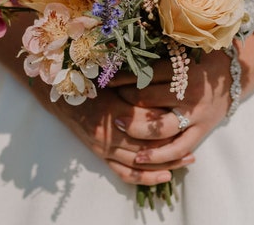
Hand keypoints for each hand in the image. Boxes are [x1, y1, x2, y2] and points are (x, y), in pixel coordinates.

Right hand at [45, 84, 195, 185]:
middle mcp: (108, 133)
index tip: (188, 116)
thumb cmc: (86, 78)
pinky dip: (145, 178)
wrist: (58, 91)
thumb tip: (166, 85)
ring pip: (140, 162)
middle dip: (173, 147)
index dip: (169, 121)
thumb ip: (136, 83)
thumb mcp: (112, 76)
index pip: (148, 122)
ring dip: (165, 164)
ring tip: (188, 160)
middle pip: (148, 146)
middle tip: (195, 143)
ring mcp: (103, 147)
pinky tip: (165, 176)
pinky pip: (124, 173)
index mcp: (113, 109)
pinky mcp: (100, 155)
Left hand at [111, 49, 231, 168]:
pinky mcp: (201, 131)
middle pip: (148, 99)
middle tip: (108, 98)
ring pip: (161, 128)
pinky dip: (159, 155)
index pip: (146, 74)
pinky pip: (178, 148)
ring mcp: (196, 115)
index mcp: (184, 69)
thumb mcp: (183, 49)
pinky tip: (139, 158)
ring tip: (118, 123)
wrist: (234, 74)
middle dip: (124, 99)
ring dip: (136, 128)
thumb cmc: (203, 57)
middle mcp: (190, 92)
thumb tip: (127, 46)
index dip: (123, 77)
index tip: (107, 78)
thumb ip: (159, 50)